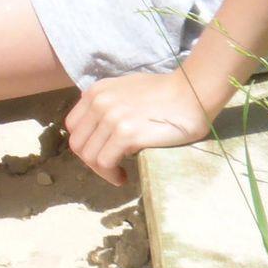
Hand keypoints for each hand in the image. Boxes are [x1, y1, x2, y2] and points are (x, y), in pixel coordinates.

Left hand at [64, 68, 219, 186]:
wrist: (193, 92)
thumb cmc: (167, 92)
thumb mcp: (126, 89)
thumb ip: (109, 103)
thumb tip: (100, 127)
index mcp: (96, 92)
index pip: (73, 126)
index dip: (86, 144)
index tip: (101, 153)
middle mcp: (99, 103)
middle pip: (77, 143)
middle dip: (91, 161)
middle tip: (111, 168)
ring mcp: (111, 118)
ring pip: (89, 156)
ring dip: (102, 171)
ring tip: (118, 175)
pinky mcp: (127, 133)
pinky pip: (105, 162)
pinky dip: (111, 174)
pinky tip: (123, 177)